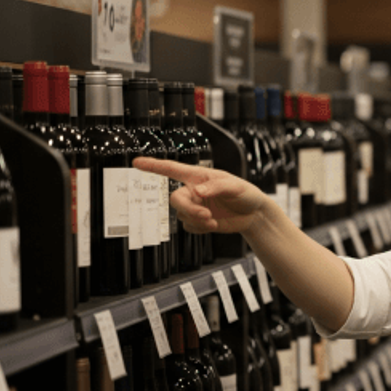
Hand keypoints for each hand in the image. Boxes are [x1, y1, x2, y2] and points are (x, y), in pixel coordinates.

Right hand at [132, 157, 267, 234]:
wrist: (253, 214)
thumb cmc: (245, 193)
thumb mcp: (234, 186)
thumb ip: (216, 186)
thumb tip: (198, 191)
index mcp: (199, 176)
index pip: (172, 169)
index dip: (153, 166)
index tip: (136, 162)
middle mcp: (193, 191)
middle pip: (175, 199)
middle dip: (189, 209)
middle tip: (206, 215)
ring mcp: (195, 206)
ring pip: (181, 215)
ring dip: (197, 220)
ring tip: (213, 219)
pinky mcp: (198, 221)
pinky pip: (189, 227)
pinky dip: (200, 228)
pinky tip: (213, 224)